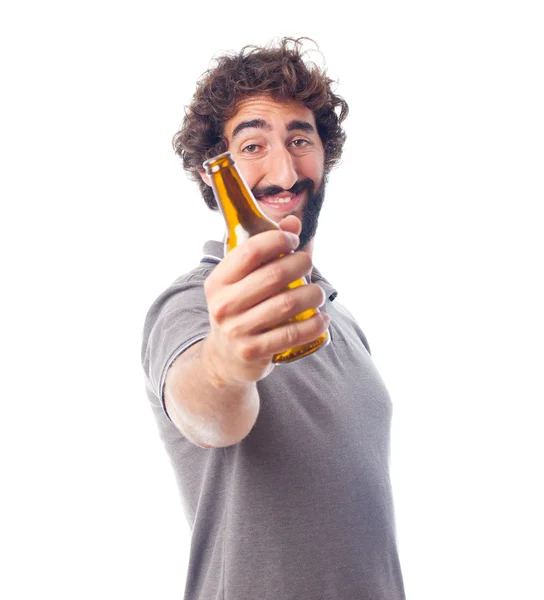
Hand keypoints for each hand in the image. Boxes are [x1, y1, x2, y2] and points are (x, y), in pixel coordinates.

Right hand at [203, 216, 328, 384]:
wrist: (224, 357)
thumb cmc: (240, 309)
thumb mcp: (243, 280)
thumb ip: (266, 250)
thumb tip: (293, 222)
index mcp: (219, 281)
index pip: (251, 251)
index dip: (277, 240)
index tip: (292, 241)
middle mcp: (224, 304)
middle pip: (274, 275)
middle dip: (301, 264)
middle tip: (308, 264)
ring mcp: (237, 330)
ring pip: (288, 303)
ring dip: (313, 294)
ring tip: (318, 293)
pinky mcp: (253, 351)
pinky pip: (293, 334)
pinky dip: (314, 324)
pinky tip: (321, 318)